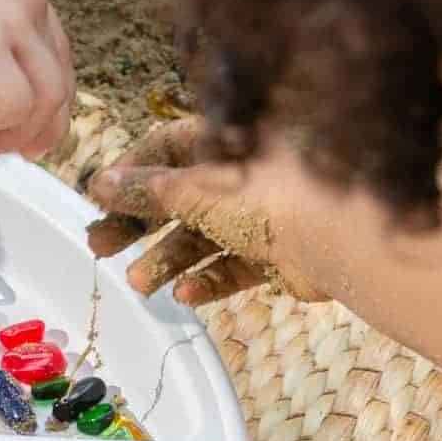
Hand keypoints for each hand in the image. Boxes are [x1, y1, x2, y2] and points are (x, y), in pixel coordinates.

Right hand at [0, 0, 74, 161]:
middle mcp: (31, 3)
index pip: (56, 54)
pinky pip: (12, 103)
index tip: (24, 125)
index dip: (46, 99)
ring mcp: (14, 22)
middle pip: (61, 80)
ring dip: (18, 133)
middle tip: (13, 150)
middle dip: (42, 127)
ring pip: (46, 97)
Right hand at [86, 118, 333, 303]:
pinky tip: (184, 294)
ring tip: (140, 285)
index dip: (130, 172)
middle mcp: (239, 178)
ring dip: (166, 261)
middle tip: (101, 248)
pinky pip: (231, 267)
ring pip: (200, 238)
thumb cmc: (266, 197)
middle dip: (138, 225)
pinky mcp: (273, 258)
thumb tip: (101, 182)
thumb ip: (148, 190)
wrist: (342, 240)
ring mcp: (258, 219)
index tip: (99, 199)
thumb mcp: (196, 190)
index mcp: (222, 145)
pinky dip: (206, 280)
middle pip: (176, 200)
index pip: (164, 149)